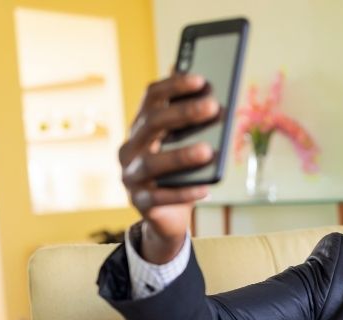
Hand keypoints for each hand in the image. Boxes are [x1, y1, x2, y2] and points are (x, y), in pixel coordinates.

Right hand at [119, 73, 219, 262]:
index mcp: (141, 127)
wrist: (168, 216)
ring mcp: (130, 176)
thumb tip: (210, 88)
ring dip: (180, 155)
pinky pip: (160, 198)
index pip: (151, 98)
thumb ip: (191, 120)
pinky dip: (183, 193)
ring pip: (151, 162)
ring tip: (209, 151)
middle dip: (182, 113)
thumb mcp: (185, 144)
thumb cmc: (180, 173)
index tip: (200, 79)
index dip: (174, 86)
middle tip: (212, 106)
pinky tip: (205, 189)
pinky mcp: (139, 202)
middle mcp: (130, 148)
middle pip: (151, 124)